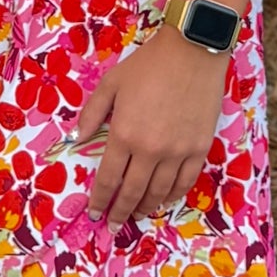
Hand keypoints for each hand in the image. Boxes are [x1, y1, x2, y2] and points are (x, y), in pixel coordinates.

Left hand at [74, 28, 225, 225]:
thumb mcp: (112, 83)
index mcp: (124, 134)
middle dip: (120, 212)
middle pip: (132, 192)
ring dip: (146, 207)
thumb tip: (77, 138)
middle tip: (114, 225)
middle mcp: (150, 150)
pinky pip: (185, 182)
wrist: (192, 51)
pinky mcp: (199, 149)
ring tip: (137, 214)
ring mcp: (177, 152)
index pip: (108, 178)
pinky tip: (164, 199)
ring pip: (159, 192)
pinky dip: (173, 195)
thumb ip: (92, 113)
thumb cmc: (149, 65)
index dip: (99, 199)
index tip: (94, 212)